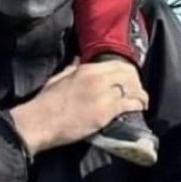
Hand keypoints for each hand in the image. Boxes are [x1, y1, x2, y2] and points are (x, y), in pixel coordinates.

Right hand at [9, 61, 147, 155]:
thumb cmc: (45, 103)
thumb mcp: (58, 79)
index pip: (118, 64)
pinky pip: (129, 104)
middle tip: (137, 92)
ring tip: (141, 103)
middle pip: (129, 75)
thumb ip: (71, 68)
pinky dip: (137, 106)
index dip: (129, 72)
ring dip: (140, 95)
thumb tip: (77, 59)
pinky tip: (138, 110)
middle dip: (136, 83)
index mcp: (86, 68)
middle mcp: (97, 78)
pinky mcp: (105, 111)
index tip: (131, 80)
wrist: (39, 122)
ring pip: (132, 89)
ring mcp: (102, 94)